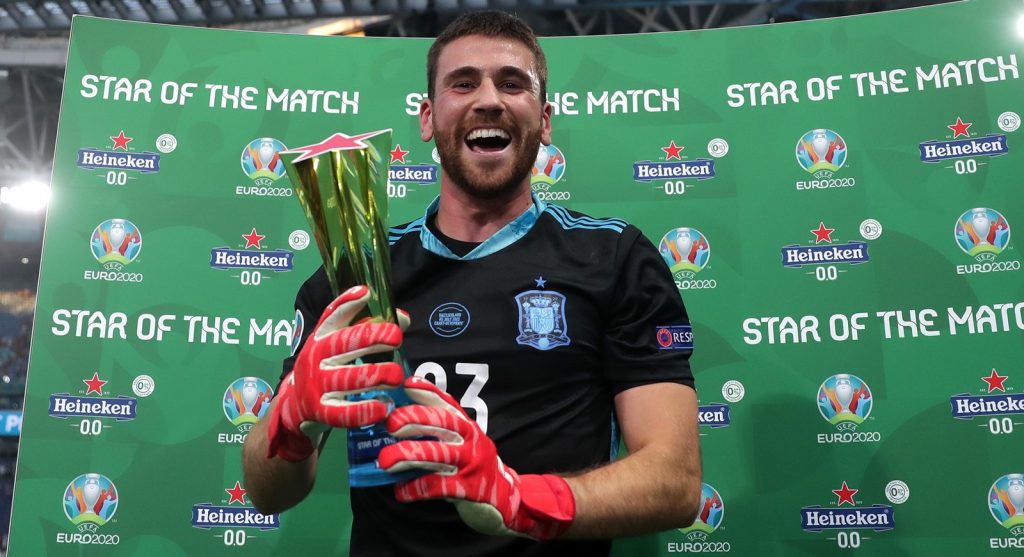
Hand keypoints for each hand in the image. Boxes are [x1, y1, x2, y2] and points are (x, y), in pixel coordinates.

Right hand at [266, 285, 407, 461]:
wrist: (297, 405)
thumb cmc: (329, 368)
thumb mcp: (342, 346)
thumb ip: (370, 329)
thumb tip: (403, 318)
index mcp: (321, 337)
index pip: (332, 316)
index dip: (347, 303)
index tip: (365, 292)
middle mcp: (315, 357)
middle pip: (344, 344)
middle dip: (372, 338)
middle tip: (396, 338)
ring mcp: (316, 384)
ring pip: (349, 378)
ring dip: (376, 375)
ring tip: (396, 376)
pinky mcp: (320, 411)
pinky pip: (344, 412)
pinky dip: (365, 410)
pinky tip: (384, 406)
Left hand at [378, 377, 574, 539]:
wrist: (506, 500)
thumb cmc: (473, 468)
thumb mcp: (462, 445)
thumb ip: (438, 434)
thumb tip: (397, 422)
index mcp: (467, 426)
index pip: (447, 403)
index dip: (428, 391)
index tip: (407, 384)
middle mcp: (471, 440)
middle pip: (442, 422)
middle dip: (414, 419)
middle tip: (390, 424)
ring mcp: (471, 463)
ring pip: (437, 454)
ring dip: (408, 455)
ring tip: (385, 461)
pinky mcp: (469, 488)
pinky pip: (437, 486)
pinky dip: (415, 488)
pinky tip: (400, 492)